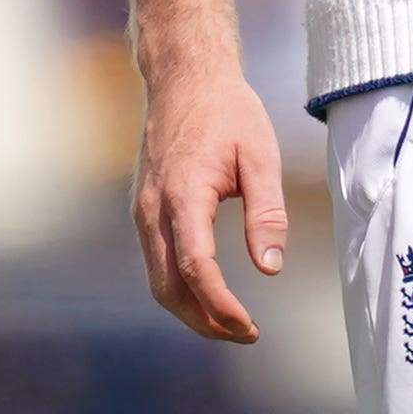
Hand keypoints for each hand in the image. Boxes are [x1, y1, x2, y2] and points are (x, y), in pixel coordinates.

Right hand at [131, 62, 290, 343]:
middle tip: (245, 335)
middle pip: (168, 288)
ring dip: (191, 310)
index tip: (250, 328)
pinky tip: (209, 295)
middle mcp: (153, 209)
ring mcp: (142, 211)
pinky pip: (156, 262)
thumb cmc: (228, 113)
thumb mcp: (261, 157)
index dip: (221, 306)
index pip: (197, 268)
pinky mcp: (143, 210)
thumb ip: (267, 213)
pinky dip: (179, 289)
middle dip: (204, 321)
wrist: (184, 78)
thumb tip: (270, 268)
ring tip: (231, 324)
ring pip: (157, 281)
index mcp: (183, 195)